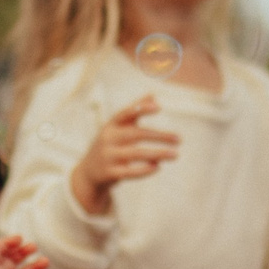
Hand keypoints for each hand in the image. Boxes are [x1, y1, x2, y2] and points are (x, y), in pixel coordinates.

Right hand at [70, 95, 179, 215]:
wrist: (89, 172)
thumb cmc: (110, 144)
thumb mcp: (118, 127)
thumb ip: (135, 111)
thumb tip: (153, 95)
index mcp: (111, 125)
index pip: (125, 114)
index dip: (140, 109)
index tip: (159, 107)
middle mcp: (108, 139)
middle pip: (136, 134)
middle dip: (159, 136)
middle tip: (179, 139)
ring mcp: (108, 156)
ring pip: (136, 153)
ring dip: (158, 153)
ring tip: (175, 154)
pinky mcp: (110, 173)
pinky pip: (129, 172)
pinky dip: (144, 170)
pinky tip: (158, 166)